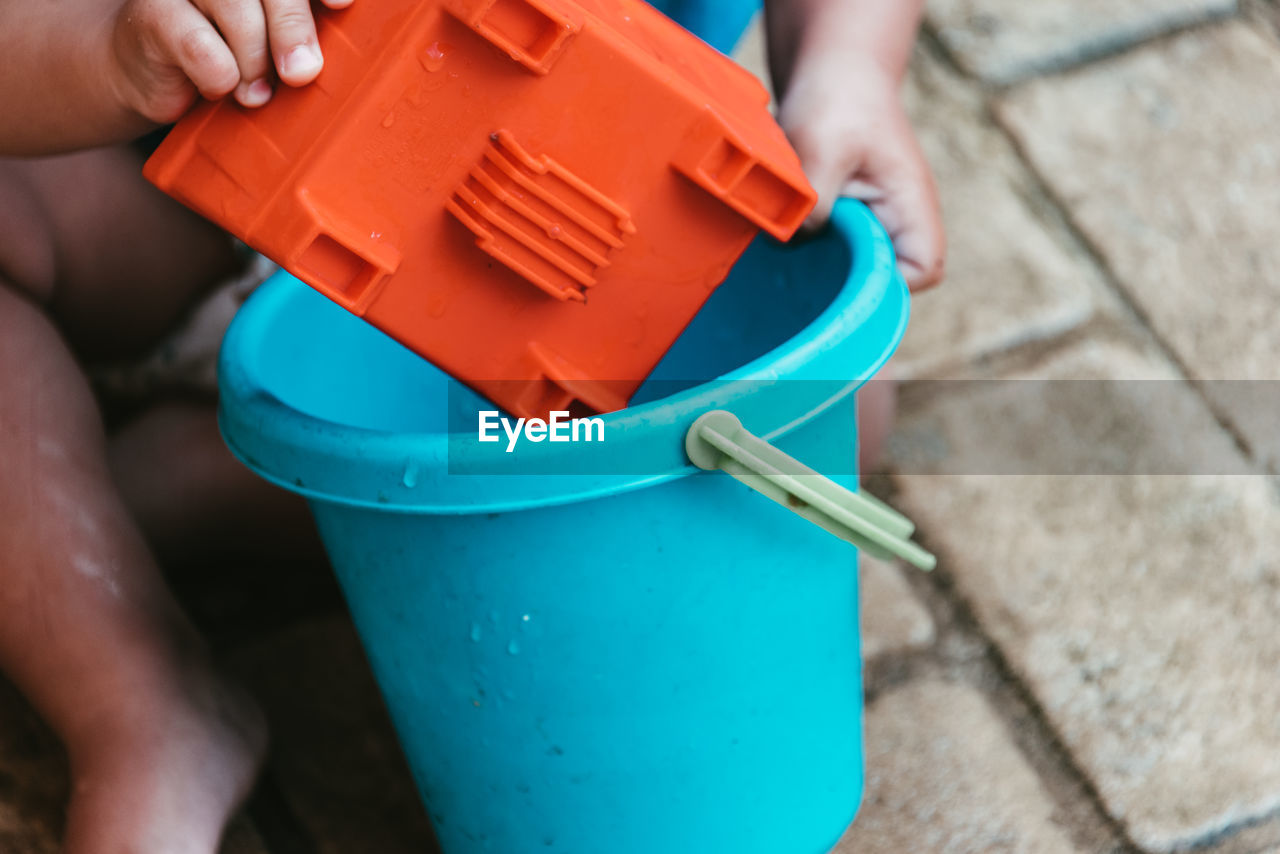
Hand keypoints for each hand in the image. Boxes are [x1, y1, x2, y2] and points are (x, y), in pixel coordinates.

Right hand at [109, 0, 352, 124]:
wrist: (148, 73)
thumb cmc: (224, 54)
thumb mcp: (271, 41)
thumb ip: (301, 31)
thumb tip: (326, 55)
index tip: (341, 6)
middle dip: (293, 27)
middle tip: (302, 72)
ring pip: (237, 10)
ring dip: (254, 61)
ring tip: (256, 92)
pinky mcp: (152, 13)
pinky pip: (202, 47)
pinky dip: (220, 78)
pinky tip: (217, 88)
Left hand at [777, 54, 944, 290]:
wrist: (831, 70)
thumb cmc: (838, 99)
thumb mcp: (822, 145)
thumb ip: (815, 198)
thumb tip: (798, 239)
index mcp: (910, 205)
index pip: (922, 269)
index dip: (890, 287)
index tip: (844, 279)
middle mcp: (895, 221)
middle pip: (881, 279)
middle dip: (843, 283)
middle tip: (801, 272)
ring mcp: (867, 221)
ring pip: (849, 268)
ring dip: (818, 265)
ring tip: (787, 249)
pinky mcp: (839, 218)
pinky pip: (826, 251)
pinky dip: (803, 249)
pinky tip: (778, 236)